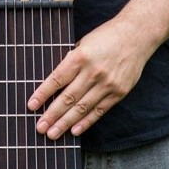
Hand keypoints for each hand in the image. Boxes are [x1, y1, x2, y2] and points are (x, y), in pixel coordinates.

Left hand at [27, 18, 151, 139]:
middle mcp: (93, 72)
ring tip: (52, 133)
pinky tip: (74, 131)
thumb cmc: (106, 36)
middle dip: (52, 114)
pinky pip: (99, 111)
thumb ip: (71, 61)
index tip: (31, 106)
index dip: (43, 94)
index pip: (57, 79)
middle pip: (68, 97)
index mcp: (81, 56)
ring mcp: (107, 84)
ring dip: (65, 122)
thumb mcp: (83, 43)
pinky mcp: (118, 92)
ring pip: (82, 108)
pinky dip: (86, 122)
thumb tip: (56, 82)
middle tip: (40, 127)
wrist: (137, 35)